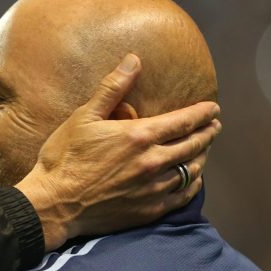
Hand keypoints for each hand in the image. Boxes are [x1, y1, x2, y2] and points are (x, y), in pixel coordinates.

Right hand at [15, 54, 220, 250]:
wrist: (55, 203)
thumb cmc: (65, 157)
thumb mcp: (84, 117)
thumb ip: (112, 88)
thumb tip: (134, 60)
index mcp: (139, 136)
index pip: (184, 121)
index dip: (202, 113)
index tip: (213, 108)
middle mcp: (153, 162)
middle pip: (193, 144)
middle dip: (208, 133)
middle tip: (214, 126)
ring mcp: (154, 188)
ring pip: (192, 170)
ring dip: (202, 156)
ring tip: (204, 149)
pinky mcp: (150, 210)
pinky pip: (183, 195)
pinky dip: (193, 184)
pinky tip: (193, 179)